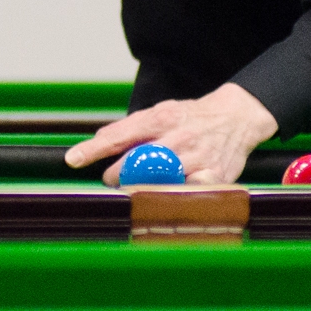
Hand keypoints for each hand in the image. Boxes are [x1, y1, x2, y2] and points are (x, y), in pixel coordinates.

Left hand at [63, 83, 277, 186]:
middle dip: (117, 174)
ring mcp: (197, 158)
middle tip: (111, 178)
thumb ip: (130, 127)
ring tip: (134, 190)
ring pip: (161, 180)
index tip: (74, 159)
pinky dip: (174, 198)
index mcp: (160, 118)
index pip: (121, 135)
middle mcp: (178, 138)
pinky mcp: (215, 177)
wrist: (237, 117)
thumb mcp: (160, 112)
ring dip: (141, 190)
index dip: (94, 148)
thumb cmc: (192, 117)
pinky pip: (189, 194)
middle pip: (137, 162)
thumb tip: (99, 139)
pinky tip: (167, 198)